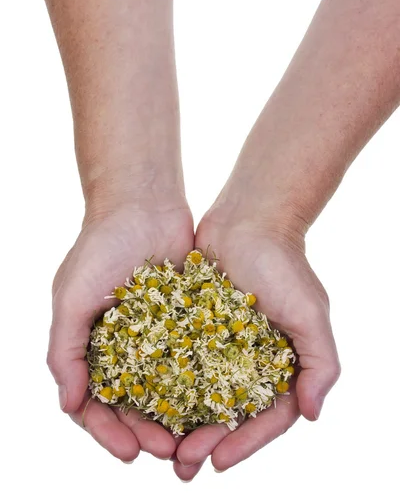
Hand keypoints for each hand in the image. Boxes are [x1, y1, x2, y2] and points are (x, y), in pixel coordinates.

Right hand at [48, 203, 193, 461]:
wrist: (142, 205)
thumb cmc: (99, 247)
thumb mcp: (71, 298)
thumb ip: (64, 350)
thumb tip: (70, 405)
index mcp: (90, 345)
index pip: (94, 402)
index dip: (108, 431)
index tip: (128, 451)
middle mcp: (123, 345)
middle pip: (133, 402)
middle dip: (146, 430)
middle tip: (167, 451)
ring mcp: (156, 333)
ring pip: (166, 386)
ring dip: (176, 415)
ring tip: (192, 437)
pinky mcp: (187, 318)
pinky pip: (193, 356)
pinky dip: (201, 380)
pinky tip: (216, 400)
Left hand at [174, 214, 339, 478]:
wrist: (249, 219)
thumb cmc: (283, 265)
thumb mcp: (310, 313)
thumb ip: (320, 363)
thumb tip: (312, 414)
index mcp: (282, 364)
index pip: (267, 417)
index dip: (245, 444)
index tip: (218, 462)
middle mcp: (251, 359)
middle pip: (230, 412)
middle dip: (207, 441)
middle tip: (180, 464)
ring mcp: (221, 343)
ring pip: (200, 392)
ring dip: (182, 421)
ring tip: (158, 445)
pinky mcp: (194, 325)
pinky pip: (179, 360)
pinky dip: (165, 383)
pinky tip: (143, 400)